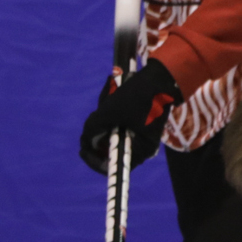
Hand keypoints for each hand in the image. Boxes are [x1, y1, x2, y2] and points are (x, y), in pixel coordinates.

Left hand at [79, 57, 182, 172]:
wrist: (160, 76)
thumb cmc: (137, 96)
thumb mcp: (109, 112)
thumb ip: (92, 129)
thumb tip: (85, 140)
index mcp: (140, 150)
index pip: (113, 165)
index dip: (94, 159)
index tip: (82, 148)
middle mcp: (141, 146)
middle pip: (110, 149)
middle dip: (99, 132)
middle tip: (97, 115)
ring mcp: (140, 134)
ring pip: (112, 134)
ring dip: (105, 118)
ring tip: (108, 98)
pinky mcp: (138, 123)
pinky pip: (118, 123)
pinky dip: (112, 113)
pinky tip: (113, 96)